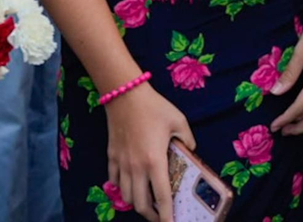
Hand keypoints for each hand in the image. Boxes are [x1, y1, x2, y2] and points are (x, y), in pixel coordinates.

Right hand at [106, 84, 193, 221]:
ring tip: (147, 204)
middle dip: (152, 216)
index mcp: (155, 161)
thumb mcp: (179, 121)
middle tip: (161, 216)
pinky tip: (129, 186)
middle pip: (141, 204)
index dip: (167, 215)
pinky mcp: (111, 156)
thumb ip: (188, 140)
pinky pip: (113, 182)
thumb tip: (191, 151)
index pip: (162, 197)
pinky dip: (121, 189)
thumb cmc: (154, 107)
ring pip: (126, 196)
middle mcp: (136, 168)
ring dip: (137, 204)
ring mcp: (121, 163)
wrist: (124, 93)